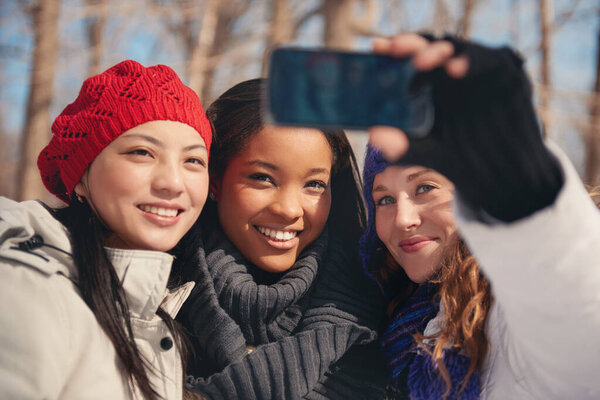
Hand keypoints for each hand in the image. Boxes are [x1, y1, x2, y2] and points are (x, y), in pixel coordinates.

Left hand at [365, 33, 561, 220]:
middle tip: (395, 49)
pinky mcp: (505, 74)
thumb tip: (374, 136)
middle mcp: (453, 72)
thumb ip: (401, 146)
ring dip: (438, 51)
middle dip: (411, 45)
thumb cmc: (462, 159)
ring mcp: (480, 71)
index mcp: (431, 83)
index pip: (409, 59)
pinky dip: (472, 61)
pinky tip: (455, 69)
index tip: (376, 49)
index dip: (394, 50)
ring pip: (457, 48)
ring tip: (420, 61)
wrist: (503, 177)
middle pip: (430, 47)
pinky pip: (489, 60)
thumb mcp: (427, 152)